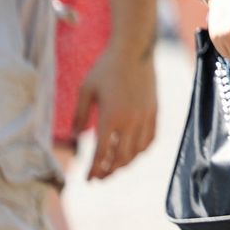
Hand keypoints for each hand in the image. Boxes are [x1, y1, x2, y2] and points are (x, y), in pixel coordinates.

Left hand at [73, 42, 156, 179]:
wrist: (134, 50)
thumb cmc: (106, 68)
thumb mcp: (85, 90)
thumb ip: (79, 117)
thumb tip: (75, 138)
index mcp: (111, 117)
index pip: (102, 154)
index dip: (94, 170)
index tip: (87, 179)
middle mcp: (131, 120)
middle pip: (121, 158)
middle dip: (109, 171)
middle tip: (99, 178)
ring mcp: (145, 116)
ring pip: (138, 151)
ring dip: (125, 163)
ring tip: (114, 167)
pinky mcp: (154, 110)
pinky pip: (150, 138)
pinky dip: (141, 150)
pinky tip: (132, 152)